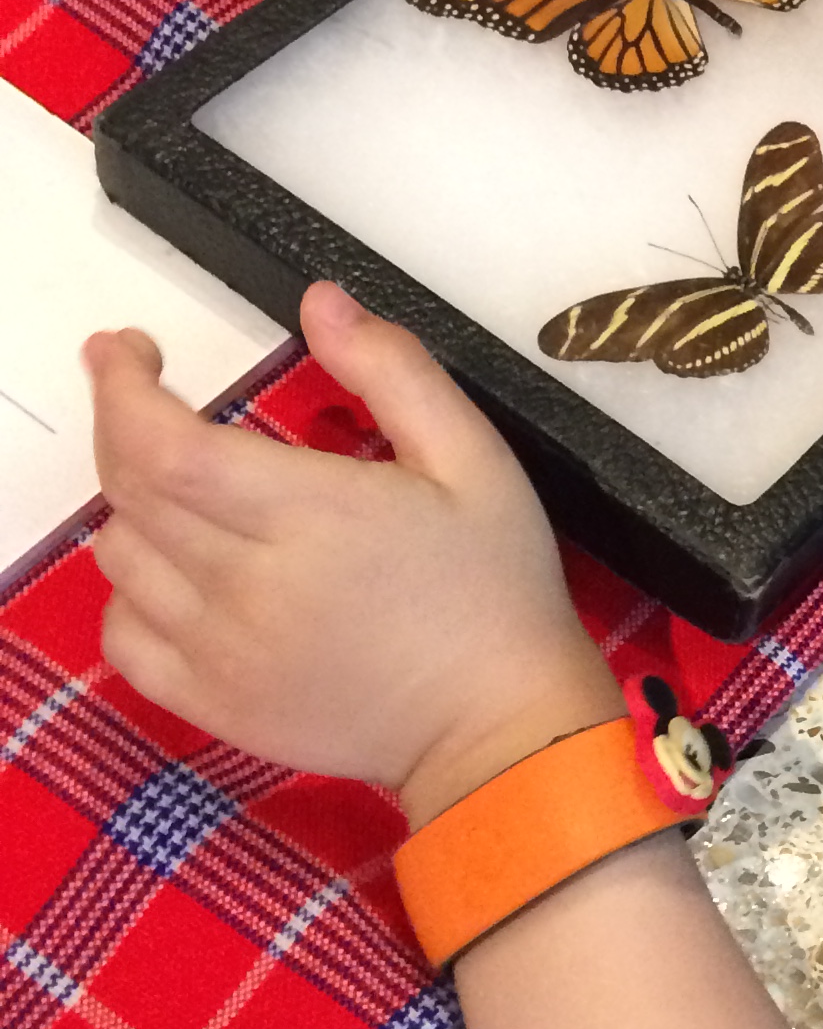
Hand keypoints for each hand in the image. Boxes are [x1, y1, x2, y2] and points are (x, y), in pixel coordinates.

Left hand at [86, 282, 618, 826]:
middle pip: (129, 491)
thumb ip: (393, 370)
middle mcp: (247, 586)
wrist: (497, 725)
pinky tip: (174, 567)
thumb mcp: (474, 456)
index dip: (123, 388)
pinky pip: (123, 636)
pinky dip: (129, 589)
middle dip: (121, 423)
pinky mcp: (213, 704)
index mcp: (312, 515)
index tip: (127, 350)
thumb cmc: (496, 584)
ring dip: (132, 503)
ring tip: (181, 481)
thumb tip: (320, 303)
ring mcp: (221, 653)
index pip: (163, 445)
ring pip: (120, 558)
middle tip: (149, 390)